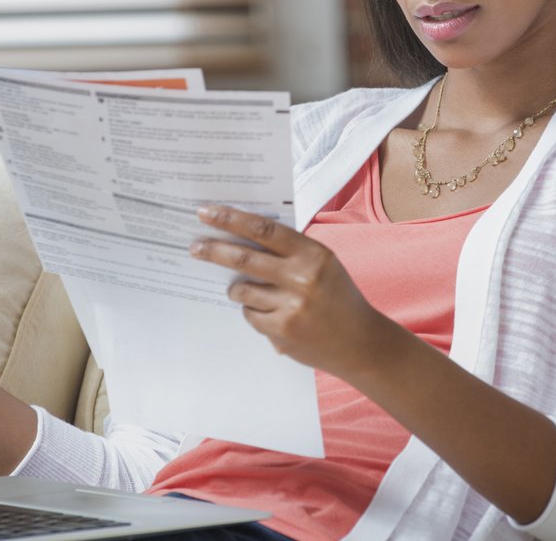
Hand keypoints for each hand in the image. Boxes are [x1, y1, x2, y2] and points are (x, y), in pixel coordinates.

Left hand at [190, 204, 389, 378]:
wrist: (360, 342)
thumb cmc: (337, 297)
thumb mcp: (322, 264)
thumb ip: (289, 250)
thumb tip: (241, 234)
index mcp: (313, 254)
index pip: (264, 229)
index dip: (231, 218)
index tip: (207, 212)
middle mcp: (302, 278)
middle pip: (244, 258)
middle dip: (213, 251)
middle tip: (194, 247)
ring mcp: (291, 306)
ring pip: (242, 291)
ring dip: (237, 289)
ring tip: (248, 292)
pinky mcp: (282, 332)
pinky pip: (250, 315)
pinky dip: (254, 312)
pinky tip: (273, 315)